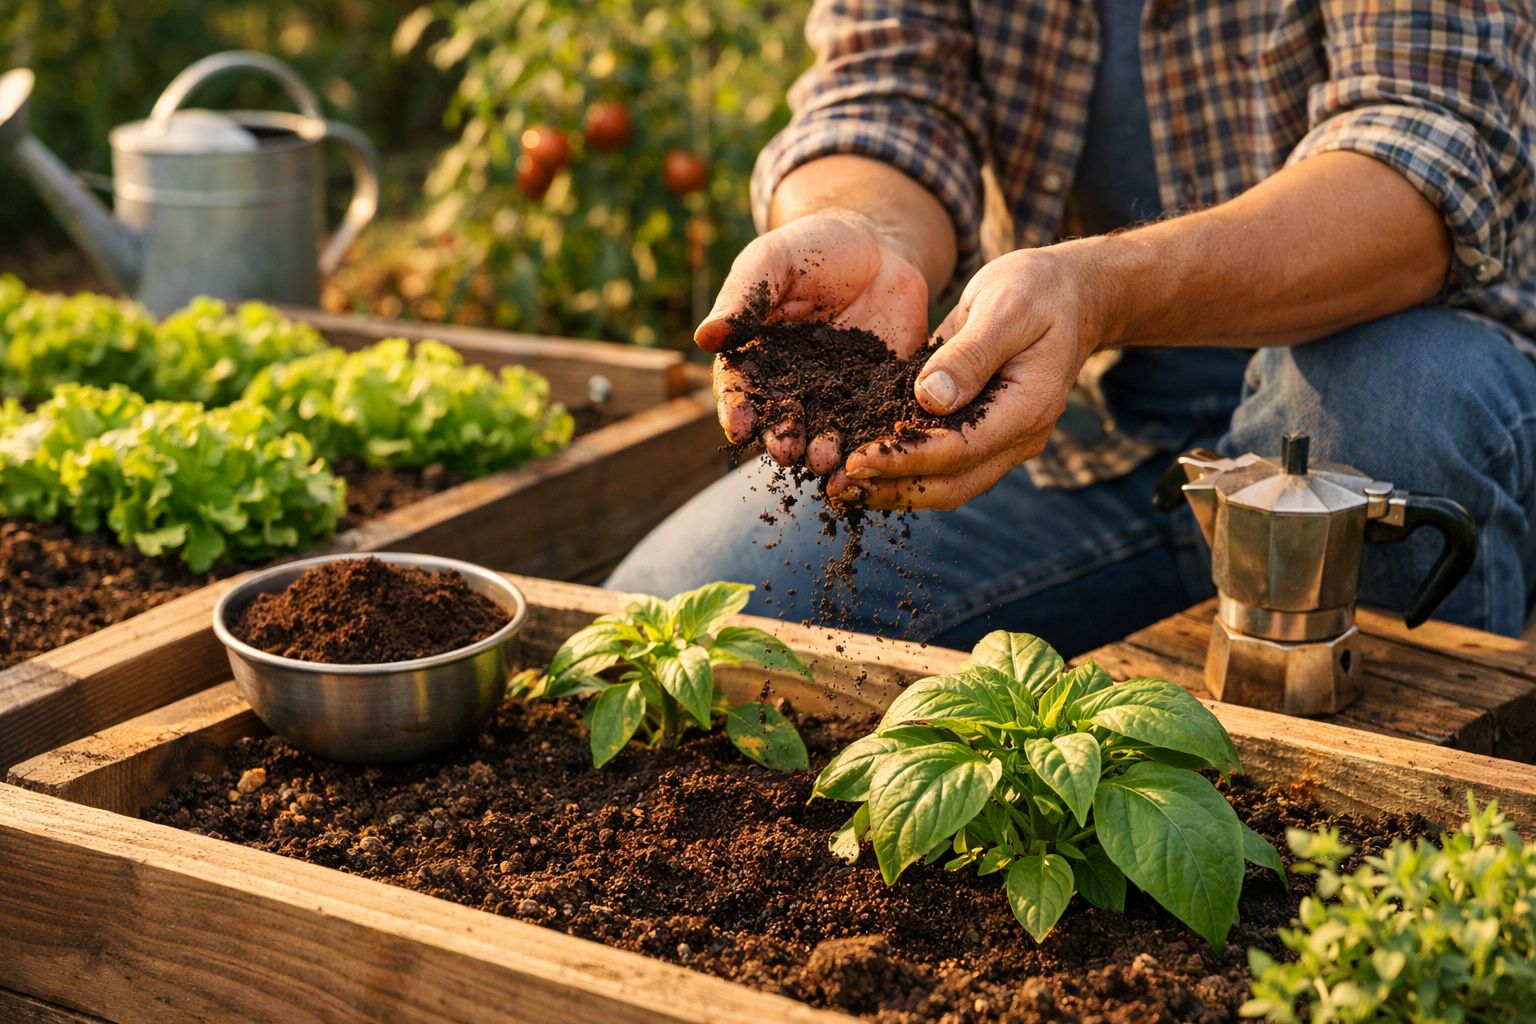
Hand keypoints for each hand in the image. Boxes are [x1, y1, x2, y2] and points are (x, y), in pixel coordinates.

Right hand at [696, 213, 929, 469]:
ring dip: (822, 450)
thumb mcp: (773, 261)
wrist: (877, 246)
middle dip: (781, 438)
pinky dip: (870, 441)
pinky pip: (873, 422)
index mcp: (757, 357)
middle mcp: (792, 385)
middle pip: (781, 420)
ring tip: (825, 460)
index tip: (739, 427)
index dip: (737, 409)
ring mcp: (837, 394)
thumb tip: (704, 336)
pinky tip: (871, 454)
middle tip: (786, 451)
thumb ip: (744, 298)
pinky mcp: (878, 395)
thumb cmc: (812, 249)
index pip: (741, 389)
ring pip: (825, 430)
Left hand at [829, 246, 1104, 510]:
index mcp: (1027, 407)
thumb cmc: (1038, 291)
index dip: (905, 460)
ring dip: (894, 491)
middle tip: (837, 487)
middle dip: (893, 490)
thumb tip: (928, 399)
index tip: (855, 460)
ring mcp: (1003, 442)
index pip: (959, 450)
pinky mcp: (983, 434)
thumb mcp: (1005, 307)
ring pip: (946, 486)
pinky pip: (943, 466)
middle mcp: (1018, 437)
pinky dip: (904, 471)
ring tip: (840, 488)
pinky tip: (864, 467)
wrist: (1070, 295)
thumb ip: (970, 354)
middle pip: (951, 486)